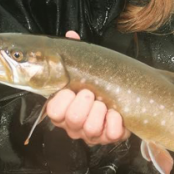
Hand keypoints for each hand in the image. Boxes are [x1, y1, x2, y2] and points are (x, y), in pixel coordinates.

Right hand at [45, 31, 130, 145]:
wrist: (121, 96)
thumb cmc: (96, 84)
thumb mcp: (84, 68)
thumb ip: (75, 54)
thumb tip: (71, 35)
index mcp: (63, 108)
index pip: (53, 111)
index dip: (62, 100)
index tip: (72, 89)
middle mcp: (73, 125)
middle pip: (72, 120)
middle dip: (84, 103)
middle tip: (91, 93)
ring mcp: (90, 134)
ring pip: (90, 130)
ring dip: (100, 112)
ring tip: (104, 103)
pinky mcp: (108, 138)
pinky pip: (111, 135)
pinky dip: (115, 123)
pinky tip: (116, 113)